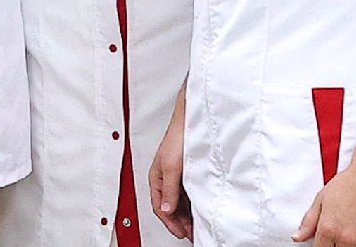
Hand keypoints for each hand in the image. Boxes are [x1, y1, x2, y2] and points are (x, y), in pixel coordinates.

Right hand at [150, 88, 192, 239]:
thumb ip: (170, 190)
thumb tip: (167, 209)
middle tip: (190, 233)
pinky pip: (188, 194)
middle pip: (170, 206)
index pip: (160, 206)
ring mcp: (177, 176)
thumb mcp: (171, 168)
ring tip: (195, 225)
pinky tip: (199, 210)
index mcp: (156, 178)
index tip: (181, 233)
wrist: (192, 121)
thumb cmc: (178, 138)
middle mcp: (165, 178)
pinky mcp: (187, 172)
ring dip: (186, 215)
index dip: (170, 222)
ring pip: (179, 201)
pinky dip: (192, 204)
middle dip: (179, 222)